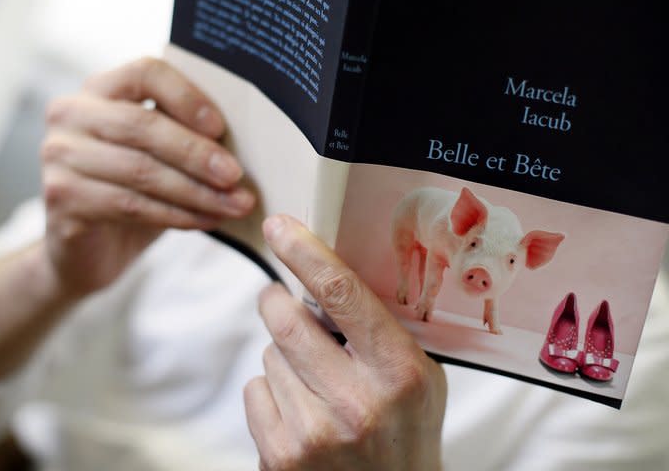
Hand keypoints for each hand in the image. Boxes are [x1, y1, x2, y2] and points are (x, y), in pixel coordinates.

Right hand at [40, 58, 254, 297]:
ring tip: (236, 205)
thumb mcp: (160, 155)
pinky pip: (130, 205)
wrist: (88, 250)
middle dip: (197, 153)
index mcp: (101, 88)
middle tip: (236, 175)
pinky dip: (177, 215)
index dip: (186, 97)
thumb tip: (248, 137)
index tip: (221, 126)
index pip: (144, 72)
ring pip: (140, 171)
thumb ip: (185, 135)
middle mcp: (71, 113)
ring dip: (197, 191)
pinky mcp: (61, 198)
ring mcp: (59, 156)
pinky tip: (208, 221)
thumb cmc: (134, 191)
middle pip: (142, 126)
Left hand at [244, 215, 446, 469]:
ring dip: (284, 357)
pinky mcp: (281, 457)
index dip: (305, 252)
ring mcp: (315, 433)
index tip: (279, 227)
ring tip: (316, 382)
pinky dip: (271, 392)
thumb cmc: (406, 431)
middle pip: (287, 319)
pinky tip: (301, 411)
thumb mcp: (420, 375)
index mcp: (400, 372)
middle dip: (277, 300)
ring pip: (268, 355)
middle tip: (282, 299)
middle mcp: (357, 402)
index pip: (342, 293)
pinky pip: (254, 390)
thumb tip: (323, 270)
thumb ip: (381, 327)